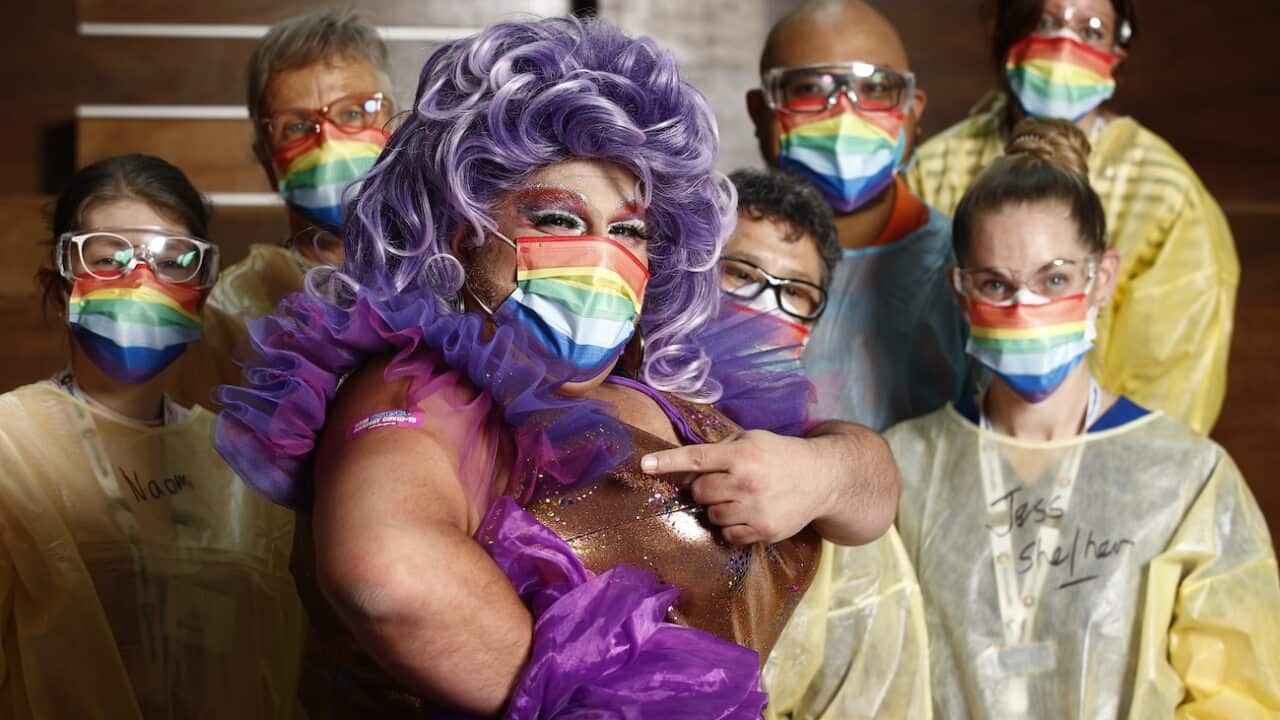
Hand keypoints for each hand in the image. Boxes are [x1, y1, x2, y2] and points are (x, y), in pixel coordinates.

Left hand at [640, 429, 833, 544]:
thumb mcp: (753, 439)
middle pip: (699, 491)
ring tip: (739, 497)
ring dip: (718, 507)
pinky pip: (728, 534)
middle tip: (723, 482)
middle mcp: (746, 482)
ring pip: (711, 515)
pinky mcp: (763, 532)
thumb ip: (722, 447)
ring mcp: (755, 510)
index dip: (667, 462)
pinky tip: (748, 513)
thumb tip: (688, 462)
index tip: (644, 465)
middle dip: (704, 488)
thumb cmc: (780, 455)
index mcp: (741, 455)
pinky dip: (731, 525)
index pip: (696, 458)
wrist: (821, 479)